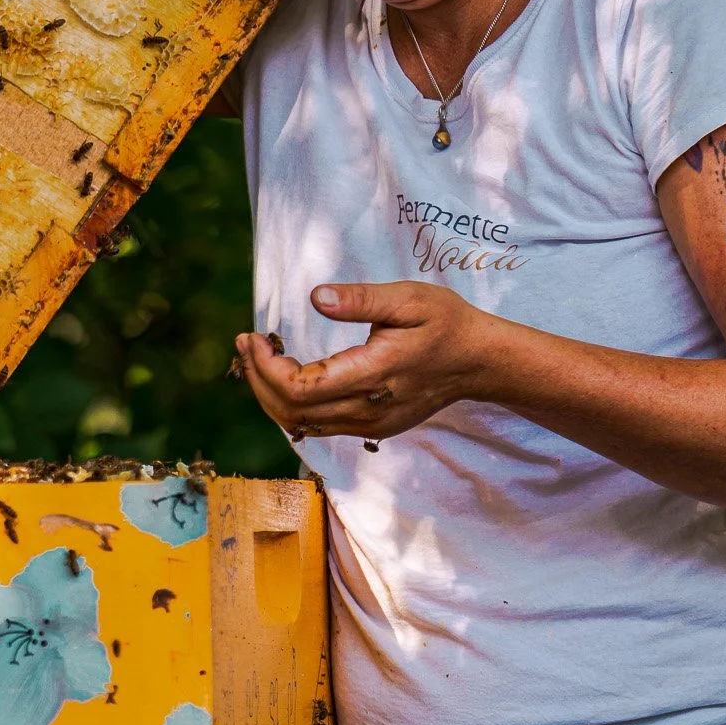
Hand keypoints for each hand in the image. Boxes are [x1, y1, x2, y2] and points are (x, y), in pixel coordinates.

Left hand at [234, 282, 494, 442]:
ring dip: (270, 394)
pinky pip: (319, 425)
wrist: (479, 362)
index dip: (266, 367)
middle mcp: (368, 409)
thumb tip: (314, 297)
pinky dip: (292, 405)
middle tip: (246, 343)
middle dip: (258, 379)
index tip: (253, 336)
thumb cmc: (446, 323)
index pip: (300, 388)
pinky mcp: (372, 427)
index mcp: (373, 375)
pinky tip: (284, 376)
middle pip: (291, 412)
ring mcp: (370, 424)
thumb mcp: (408, 299)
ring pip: (302, 424)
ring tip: (257, 358)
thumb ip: (361, 299)